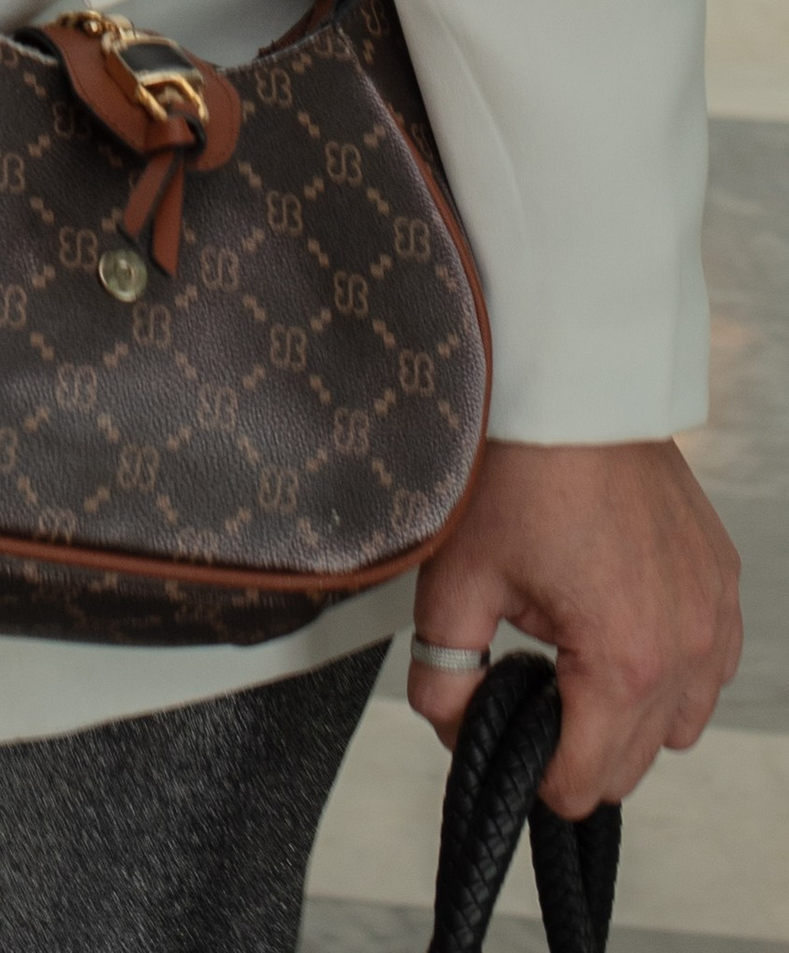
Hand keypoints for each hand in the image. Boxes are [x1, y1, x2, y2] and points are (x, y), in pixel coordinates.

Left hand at [411, 438, 740, 814]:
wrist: (569, 386)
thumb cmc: (517, 470)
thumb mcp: (456, 582)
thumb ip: (445, 676)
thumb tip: (454, 727)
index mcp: (624, 661)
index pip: (589, 782)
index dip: (536, 774)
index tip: (508, 733)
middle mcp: (687, 646)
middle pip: (636, 763)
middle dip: (577, 744)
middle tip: (529, 685)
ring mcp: (714, 611)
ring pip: (681, 720)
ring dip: (631, 712)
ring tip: (573, 655)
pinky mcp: (722, 578)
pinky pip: (711, 664)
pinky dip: (672, 665)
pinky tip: (618, 624)